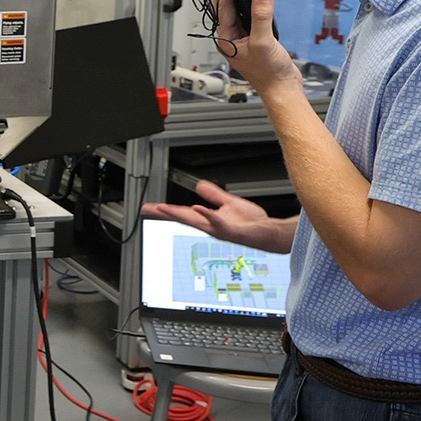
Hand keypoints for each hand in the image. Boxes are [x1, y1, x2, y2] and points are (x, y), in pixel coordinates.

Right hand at [143, 179, 294, 253]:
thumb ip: (214, 195)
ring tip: (165, 208)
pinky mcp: (233, 231)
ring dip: (180, 215)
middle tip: (150, 208)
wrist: (271, 234)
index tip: (150, 207)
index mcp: (209, 219)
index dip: (166, 210)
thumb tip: (199, 186)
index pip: (183, 213)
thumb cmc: (252, 224)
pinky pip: (218, 223)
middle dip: (166, 213)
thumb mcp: (229, 204)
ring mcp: (221, 230)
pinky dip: (207, 215)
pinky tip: (198, 208)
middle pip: (184, 218)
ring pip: (197, 222)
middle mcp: (212, 226)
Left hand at [210, 0, 299, 95]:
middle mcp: (231, 38)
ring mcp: (243, 39)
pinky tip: (257, 1)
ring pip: (238, 12)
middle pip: (226, 8)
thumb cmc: (268, 73)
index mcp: (226, 39)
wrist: (282, 88)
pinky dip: (253, 7)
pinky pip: (251, 18)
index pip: (221, 8)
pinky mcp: (255, 39)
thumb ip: (261, 16)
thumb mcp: (264, 41)